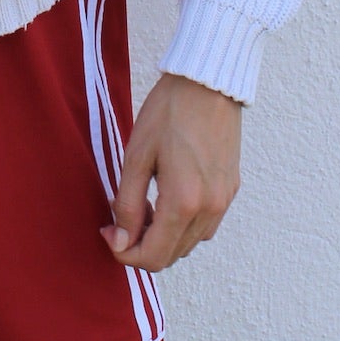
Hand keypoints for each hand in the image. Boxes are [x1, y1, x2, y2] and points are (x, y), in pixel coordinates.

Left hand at [102, 72, 242, 272]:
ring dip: (162, 236)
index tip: (108, 232)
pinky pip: (205, 226)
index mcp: (183, 203)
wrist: (208, 83)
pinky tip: (166, 198)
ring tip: (143, 204)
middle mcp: (209, 210)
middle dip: (140, 245)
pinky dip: (182, 225)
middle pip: (171, 256)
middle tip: (120, 217)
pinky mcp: (231, 190)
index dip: (124, 253)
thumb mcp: (136, 156)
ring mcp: (224, 201)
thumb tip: (121, 240)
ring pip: (189, 244)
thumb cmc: (169, 112)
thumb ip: (126, 204)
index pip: (153, 258)